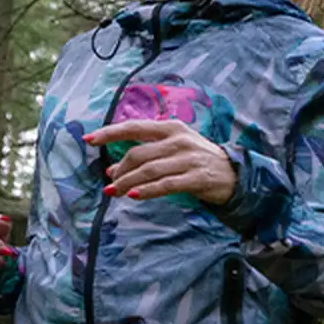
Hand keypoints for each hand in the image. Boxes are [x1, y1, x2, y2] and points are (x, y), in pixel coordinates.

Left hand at [86, 116, 236, 207]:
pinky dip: (148, 190)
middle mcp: (178, 140)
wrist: (235, 175)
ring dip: (128, 182)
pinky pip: (166, 185)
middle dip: (120, 170)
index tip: (89, 140)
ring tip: (114, 192)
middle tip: (109, 183)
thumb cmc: (198, 160)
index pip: (133, 128)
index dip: (109, 134)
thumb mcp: (174, 148)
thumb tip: (113, 170)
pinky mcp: (197, 177)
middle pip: (138, 153)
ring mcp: (188, 158)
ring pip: (149, 170)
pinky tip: (134, 196)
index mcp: (170, 127)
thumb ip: (146, 155)